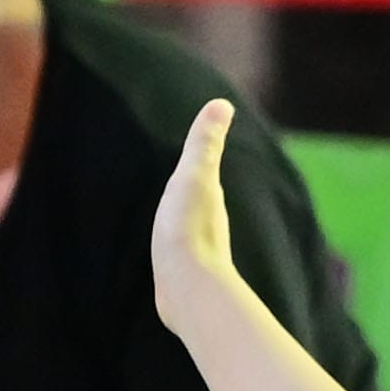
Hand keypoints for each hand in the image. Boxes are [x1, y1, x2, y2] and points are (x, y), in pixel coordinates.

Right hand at [151, 99, 243, 315]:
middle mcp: (208, 226)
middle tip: (182, 184)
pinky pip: (177, 256)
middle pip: (198, 204)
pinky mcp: (182, 278)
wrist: (186, 287)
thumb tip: (223, 103)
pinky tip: (167, 259)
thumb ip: (205, 143)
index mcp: (209, 199)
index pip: (204, 177)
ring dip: (182, 224)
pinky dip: (173, 250)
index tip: (196, 156)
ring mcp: (196, 254)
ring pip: (188, 231)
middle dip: (191, 195)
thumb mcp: (194, 176)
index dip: (198, 167)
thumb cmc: (187, 227)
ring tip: (170, 220)